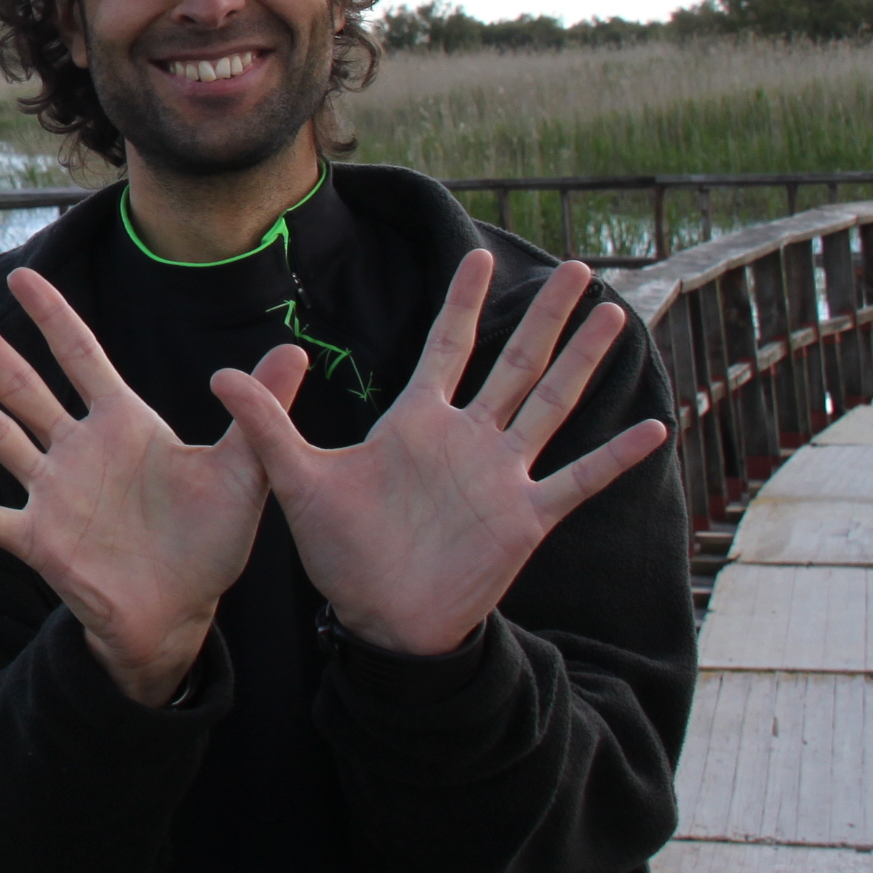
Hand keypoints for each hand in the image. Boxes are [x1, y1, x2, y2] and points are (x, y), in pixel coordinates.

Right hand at [0, 267, 307, 707]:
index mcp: (123, 424)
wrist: (182, 610)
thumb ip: (259, 411)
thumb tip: (297, 352)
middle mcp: (78, 449)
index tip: (22, 276)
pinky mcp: (40, 538)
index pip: (82, 356)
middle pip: (22, 384)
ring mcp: (53, 492)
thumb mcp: (243, 471)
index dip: (54, 317)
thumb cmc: (210, 540)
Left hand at [211, 252, 669, 657]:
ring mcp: (500, 476)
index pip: (445, 347)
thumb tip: (217, 374)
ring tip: (617, 318)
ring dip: (584, 363)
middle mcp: (467, 439)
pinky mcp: (524, 518)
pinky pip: (577, 480)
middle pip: (514, 362)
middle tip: (578, 268)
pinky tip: (655, 428)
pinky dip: (614, 457)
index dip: (463, 303)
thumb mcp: (295, 478)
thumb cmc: (341, 550)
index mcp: (416, 422)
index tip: (480, 253)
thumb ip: (265, 423)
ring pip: (551, 404)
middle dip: (544, 316)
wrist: (379, 618)